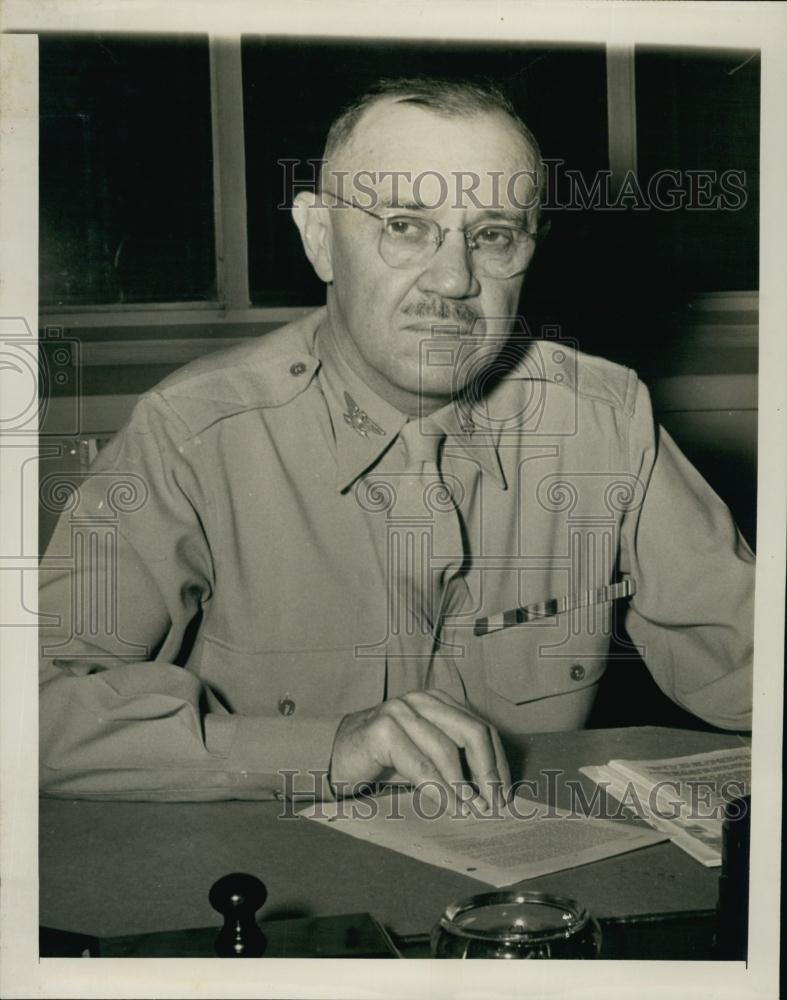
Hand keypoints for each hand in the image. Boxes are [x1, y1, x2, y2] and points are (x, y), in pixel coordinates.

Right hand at [328, 689, 510, 813]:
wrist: (336, 754)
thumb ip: (454, 761)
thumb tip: (491, 791)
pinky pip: (419, 763)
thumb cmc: (385, 757)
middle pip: (471, 733)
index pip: (481, 728)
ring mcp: (401, 710)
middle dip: (487, 772)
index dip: (497, 763)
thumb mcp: (425, 754)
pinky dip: (437, 788)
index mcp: (438, 701)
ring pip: (446, 750)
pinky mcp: (382, 729)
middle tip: (492, 804)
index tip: (504, 793)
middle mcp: (422, 700)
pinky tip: (447, 805)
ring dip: (463, 786)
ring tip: (472, 810)